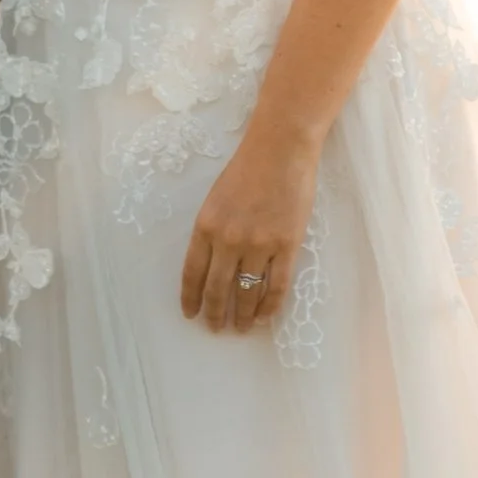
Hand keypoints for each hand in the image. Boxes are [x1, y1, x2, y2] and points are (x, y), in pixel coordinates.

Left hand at [181, 129, 318, 334]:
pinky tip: (264, 317)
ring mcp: (259, 245)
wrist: (281, 150)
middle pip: (217, 289)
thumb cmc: (247, 169)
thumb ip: (212, 231)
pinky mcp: (287, 246)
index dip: (191, 298)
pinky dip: (269, 307)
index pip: (192, 273)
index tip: (191, 314)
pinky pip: (276, 287)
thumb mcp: (216, 200)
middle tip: (216, 328)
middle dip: (215, 314)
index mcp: (205, 227)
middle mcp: (228, 240)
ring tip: (241, 328)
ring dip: (242, 316)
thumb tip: (214, 265)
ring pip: (247, 293)